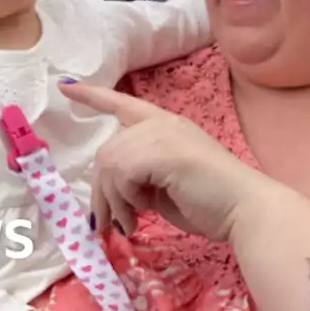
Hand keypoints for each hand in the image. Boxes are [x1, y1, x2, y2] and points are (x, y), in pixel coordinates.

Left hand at [58, 83, 277, 241]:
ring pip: (110, 165)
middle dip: (102, 193)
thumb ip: (141, 177)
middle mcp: (161, 123)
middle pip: (107, 151)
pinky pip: (122, 173)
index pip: (123, 103)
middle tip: (110, 225)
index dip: (92, 95)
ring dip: (114, 201)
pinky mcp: (161, 151)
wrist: (243, 207)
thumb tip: (113, 197)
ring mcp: (162, 134)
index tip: (66, 86)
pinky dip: (126, 199)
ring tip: (130, 224)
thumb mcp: (166, 185)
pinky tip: (143, 213)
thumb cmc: (212, 202)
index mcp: (166, 125)